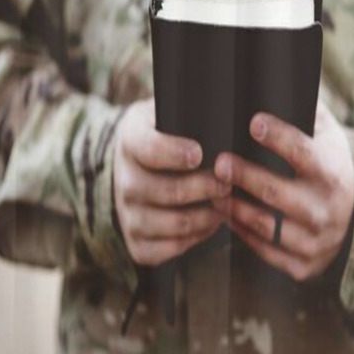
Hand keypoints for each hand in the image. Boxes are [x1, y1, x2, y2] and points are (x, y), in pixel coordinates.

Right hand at [113, 99, 230, 266]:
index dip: (173, 152)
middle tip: (229, 182)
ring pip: (172, 223)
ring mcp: (128, 214)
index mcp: (130, 141)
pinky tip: (212, 223)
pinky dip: (195, 239)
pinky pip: (167, 249)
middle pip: (166, 191)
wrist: (134, 165)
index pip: (148, 149)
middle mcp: (124, 181)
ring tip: (228, 203)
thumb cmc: (164, 133)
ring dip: (207, 216)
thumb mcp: (166, 110)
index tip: (199, 153)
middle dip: (205, 188)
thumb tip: (221, 104)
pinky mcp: (136, 242)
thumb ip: (188, 106)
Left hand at [211, 100, 353, 281]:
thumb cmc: (327, 165)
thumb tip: (277, 70)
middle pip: (275, 192)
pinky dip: (241, 233)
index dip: (279, 137)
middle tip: (217, 161)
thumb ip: (305, 110)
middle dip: (243, 175)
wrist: (352, 218)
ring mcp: (315, 241)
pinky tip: (225, 215)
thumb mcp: (327, 137)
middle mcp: (326, 209)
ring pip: (264, 225)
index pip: (304, 153)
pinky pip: (264, 250)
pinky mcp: (302, 265)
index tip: (253, 121)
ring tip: (212, 190)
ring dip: (233, 207)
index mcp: (333, 173)